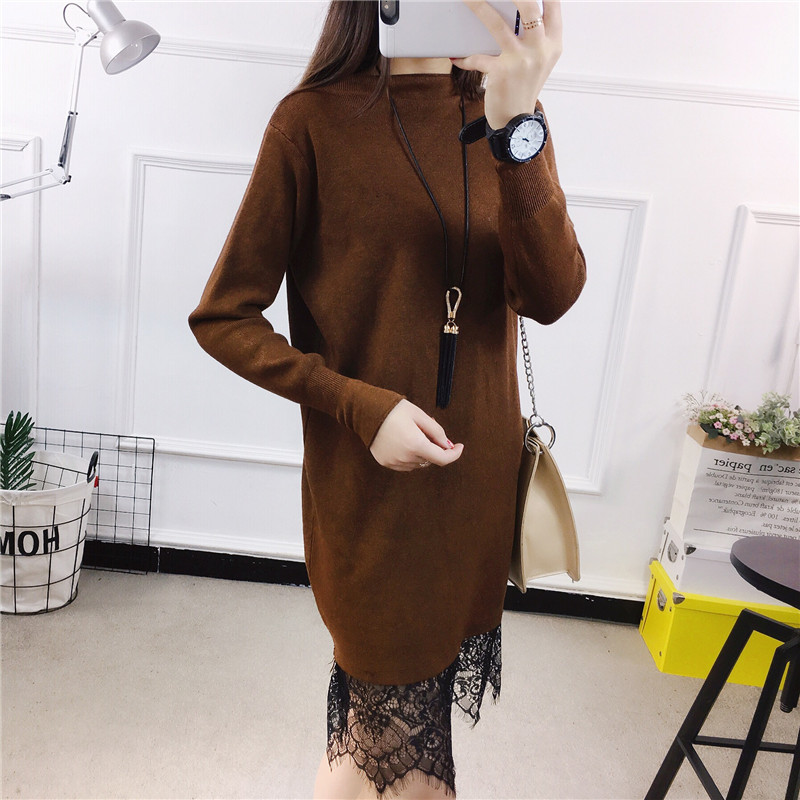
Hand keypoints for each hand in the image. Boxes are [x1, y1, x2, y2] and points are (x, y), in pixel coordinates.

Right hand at [369, 399, 464, 471]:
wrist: (366, 411)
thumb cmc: (394, 410)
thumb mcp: (419, 415)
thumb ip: (436, 431)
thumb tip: (448, 445)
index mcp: (416, 445)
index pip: (442, 459)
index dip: (454, 454)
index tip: (459, 447)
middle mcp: (405, 458)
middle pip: (430, 459)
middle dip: (434, 447)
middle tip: (428, 430)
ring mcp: (394, 462)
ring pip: (418, 463)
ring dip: (422, 453)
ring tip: (413, 434)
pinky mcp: (385, 462)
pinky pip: (405, 464)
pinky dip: (410, 456)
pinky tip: (404, 441)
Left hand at [449, 0, 562, 129]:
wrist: (516, 121)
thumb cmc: (524, 88)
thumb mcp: (538, 60)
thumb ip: (535, 35)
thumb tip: (519, 8)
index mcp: (553, 43)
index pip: (553, 5)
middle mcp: (540, 49)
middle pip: (529, 6)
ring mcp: (521, 60)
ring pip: (497, 24)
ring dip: (478, 6)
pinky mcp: (501, 72)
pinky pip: (477, 57)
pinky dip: (464, 57)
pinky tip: (457, 56)